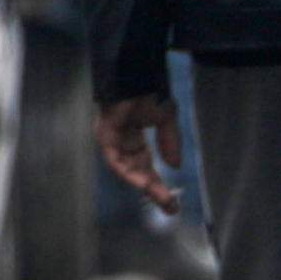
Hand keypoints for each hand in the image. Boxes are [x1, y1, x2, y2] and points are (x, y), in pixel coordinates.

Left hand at [97, 94, 182, 215]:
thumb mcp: (166, 119)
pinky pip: (115, 158)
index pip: (146, 168)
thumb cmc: (148, 90)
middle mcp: (122, 143)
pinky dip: (128, 171)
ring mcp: (112, 139)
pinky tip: (142, 183)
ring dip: (144, 184)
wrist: (136, 72)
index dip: (159, 185)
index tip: (173, 203)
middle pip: (137, 173)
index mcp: (135, 139)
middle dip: (154, 190)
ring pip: (126, 169)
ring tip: (161, 198)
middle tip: (170, 207)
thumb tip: (175, 166)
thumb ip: (170, 142)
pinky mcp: (105, 134)